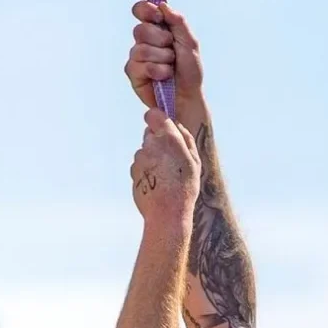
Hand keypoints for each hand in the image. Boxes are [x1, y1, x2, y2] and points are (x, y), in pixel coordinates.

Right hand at [125, 1, 204, 108]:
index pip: (141, 10)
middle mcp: (144, 41)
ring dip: (162, 58)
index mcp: (157, 29)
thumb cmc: (189, 70)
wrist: (188, 94)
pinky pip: (141, 66)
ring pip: (141, 49)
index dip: (145, 9)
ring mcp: (137, 57)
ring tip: (170, 67)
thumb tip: (163, 5)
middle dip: (160, 40)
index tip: (157, 16)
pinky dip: (157, 71)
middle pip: (140, 29)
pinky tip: (163, 77)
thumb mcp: (189, 42)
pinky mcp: (133, 73)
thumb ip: (178, 22)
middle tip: (172, 50)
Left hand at [130, 108, 200, 222]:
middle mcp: (150, 144)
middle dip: (158, 141)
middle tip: (171, 159)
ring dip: (152, 157)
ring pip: (144, 150)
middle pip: (149, 133)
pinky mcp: (132, 170)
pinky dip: (146, 170)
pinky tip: (157, 182)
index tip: (162, 127)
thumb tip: (177, 125)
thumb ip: (186, 138)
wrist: (167, 213)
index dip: (157, 119)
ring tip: (166, 175)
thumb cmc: (185, 186)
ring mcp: (139, 158)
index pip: (153, 114)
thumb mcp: (195, 161)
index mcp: (167, 137)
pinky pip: (139, 165)